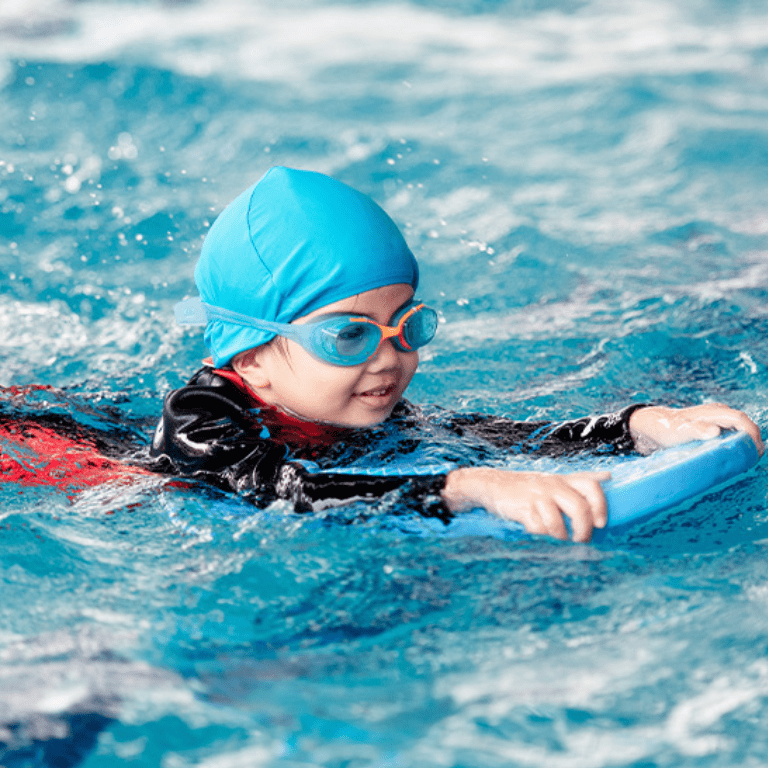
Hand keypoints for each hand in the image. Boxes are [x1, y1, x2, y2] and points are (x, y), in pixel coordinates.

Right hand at [442, 467, 609, 541]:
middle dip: (584, 530)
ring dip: (560, 537)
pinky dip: (540, 535)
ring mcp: (537, 496)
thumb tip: (609, 474)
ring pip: (557, 523)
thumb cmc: (530, 487)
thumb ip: (581, 479)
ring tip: (558, 539)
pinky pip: (538, 528)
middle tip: (581, 540)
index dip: (600, 505)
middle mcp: (553, 485)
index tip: (601, 523)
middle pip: (579, 509)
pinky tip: (538, 533)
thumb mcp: (556, 480)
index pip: (591, 486)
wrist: (494, 485)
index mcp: (564, 479)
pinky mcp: (522, 508)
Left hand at [629, 404, 763, 455]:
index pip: (741, 420)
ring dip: (746, 442)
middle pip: (744, 424)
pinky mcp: (712, 426)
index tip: (755, 450)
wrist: (653, 426)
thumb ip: (697, 430)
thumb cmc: (667, 428)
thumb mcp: (680, 431)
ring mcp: (716, 419)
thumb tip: (716, 431)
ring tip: (746, 460)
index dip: (752, 434)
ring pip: (739, 429)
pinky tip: (734, 456)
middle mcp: (718, 413)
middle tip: (753, 459)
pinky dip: (736, 443)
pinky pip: (731, 433)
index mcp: (714, 412)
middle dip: (753, 440)